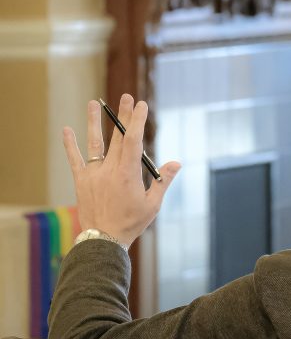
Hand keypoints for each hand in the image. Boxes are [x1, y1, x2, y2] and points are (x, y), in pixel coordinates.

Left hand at [63, 94, 180, 248]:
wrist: (102, 241)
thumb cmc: (130, 223)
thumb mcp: (153, 204)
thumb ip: (163, 181)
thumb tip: (176, 163)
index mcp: (128, 174)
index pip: (133, 140)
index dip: (137, 121)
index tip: (141, 106)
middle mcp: (109, 170)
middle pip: (117, 137)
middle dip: (123, 116)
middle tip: (126, 97)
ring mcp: (93, 174)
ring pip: (94, 143)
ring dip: (94, 122)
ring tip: (93, 103)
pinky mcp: (81, 181)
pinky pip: (75, 160)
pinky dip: (70, 145)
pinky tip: (66, 129)